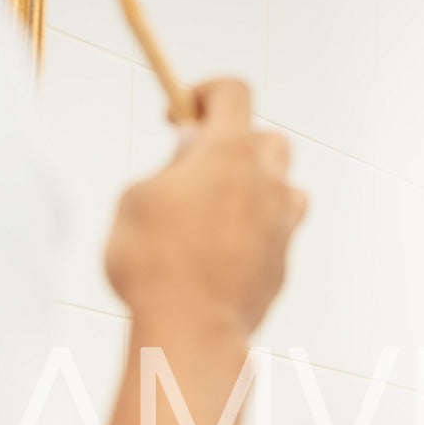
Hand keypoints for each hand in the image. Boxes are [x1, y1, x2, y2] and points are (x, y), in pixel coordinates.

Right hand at [105, 79, 307, 340]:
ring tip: (216, 209)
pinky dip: (255, 231)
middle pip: (269, 140)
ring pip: (286, 188)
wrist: (190, 330)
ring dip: (257, 188)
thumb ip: (170, 165)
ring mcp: (281, 227)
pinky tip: (220, 252)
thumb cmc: (151, 261)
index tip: (177, 116)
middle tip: (197, 167)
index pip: (235, 93)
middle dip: (236, 143)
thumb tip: (191, 145)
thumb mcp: (137, 198)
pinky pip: (278, 233)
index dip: (204, 93)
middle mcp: (266, 185)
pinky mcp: (283, 264)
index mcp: (229, 155)